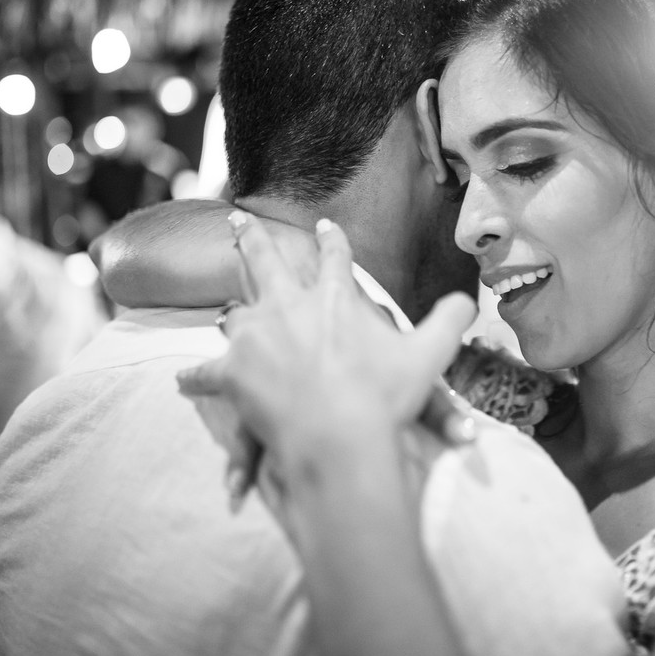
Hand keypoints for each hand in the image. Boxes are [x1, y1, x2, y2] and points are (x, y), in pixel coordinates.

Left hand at [178, 214, 475, 501]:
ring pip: (234, 310)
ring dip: (232, 308)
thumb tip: (470, 301)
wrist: (339, 435)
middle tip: (238, 220)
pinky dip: (197, 376)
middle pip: (266, 261)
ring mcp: (257, 336)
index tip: (322, 225)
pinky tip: (184, 378)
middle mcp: (290, 305)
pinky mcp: (233, 372)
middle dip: (253, 238)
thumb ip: (451, 321)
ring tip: (221, 305)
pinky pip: (207, 371)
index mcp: (337, 297)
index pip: (335, 257)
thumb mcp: (430, 354)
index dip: (331, 240)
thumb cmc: (384, 396)